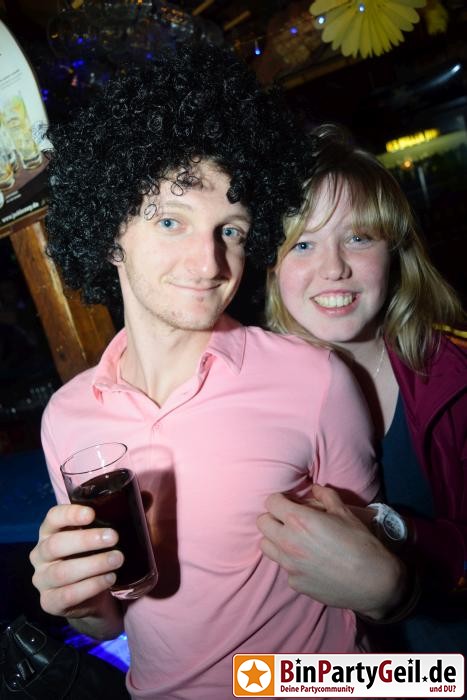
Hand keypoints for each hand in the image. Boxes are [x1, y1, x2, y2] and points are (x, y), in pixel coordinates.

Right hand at [30, 504, 123, 630]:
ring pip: (62, 572)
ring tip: (118, 560)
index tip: (91, 514)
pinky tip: (109, 579)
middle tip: (114, 538)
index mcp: (51, 531)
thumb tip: (147, 496)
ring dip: (93, 565)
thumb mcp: (105, 535)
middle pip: (56, 545)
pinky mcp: (50, 603)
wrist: (91, 598)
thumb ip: (123, 515)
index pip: (53, 517)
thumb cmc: (95, 556)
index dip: (69, 514)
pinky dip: (90, 587)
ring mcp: (42, 580)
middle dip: (86, 540)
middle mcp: (41, 554)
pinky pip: (66, 595)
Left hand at [257, 485, 406, 619]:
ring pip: (266, 546)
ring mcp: (289, 566)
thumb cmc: (361, 543)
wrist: (374, 583)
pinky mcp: (295, 584)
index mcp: (298, 520)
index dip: (281, 499)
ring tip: (294, 540)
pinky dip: (291, 562)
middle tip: (290, 520)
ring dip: (275, 539)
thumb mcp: (345, 512)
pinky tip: (309, 562)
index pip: (271, 502)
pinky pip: (284, 568)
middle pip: (262, 523)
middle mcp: (288, 542)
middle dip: (273, 517)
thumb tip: (315, 488)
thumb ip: (325, 496)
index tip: (290, 502)